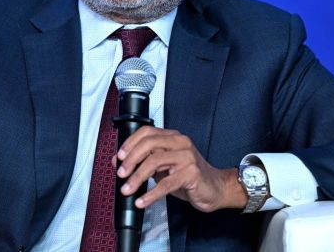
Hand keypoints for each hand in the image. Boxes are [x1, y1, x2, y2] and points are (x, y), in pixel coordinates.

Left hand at [116, 126, 247, 211]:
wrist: (215, 188)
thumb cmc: (188, 177)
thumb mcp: (165, 165)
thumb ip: (147, 160)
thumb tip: (123, 163)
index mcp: (172, 137)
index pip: (146, 132)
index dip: (130, 143)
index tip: (118, 157)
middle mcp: (180, 143)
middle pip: (149, 144)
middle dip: (131, 159)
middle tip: (121, 173)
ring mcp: (186, 157)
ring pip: (155, 162)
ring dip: (137, 177)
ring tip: (127, 189)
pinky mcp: (191, 174)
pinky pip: (166, 184)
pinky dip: (151, 194)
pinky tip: (142, 201)